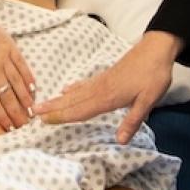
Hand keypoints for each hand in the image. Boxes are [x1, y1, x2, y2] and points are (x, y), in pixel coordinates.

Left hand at [0, 0, 35, 128]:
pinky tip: (33, 89)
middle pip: (8, 95)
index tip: (8, 129)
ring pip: (17, 82)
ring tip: (32, 112)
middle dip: (17, 113)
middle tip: (24, 127)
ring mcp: (3, 56)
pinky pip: (22, 65)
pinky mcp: (9, 45)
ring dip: (26, 99)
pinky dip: (28, 78)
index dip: (1, 116)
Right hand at [34, 30, 179, 143]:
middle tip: (32, 112)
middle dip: (53, 108)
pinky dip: (73, 89)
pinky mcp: (105, 76)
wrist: (156, 49)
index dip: (62, 117)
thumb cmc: (154, 75)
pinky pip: (84, 85)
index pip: (81, 110)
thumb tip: (120, 141)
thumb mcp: (148, 101)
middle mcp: (100, 89)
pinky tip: (66, 90)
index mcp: (108, 97)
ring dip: (58, 99)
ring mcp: (101, 81)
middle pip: (72, 101)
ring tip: (42, 103)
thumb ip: (133, 121)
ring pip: (75, 93)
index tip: (44, 121)